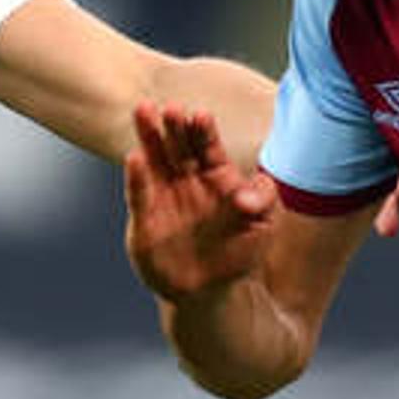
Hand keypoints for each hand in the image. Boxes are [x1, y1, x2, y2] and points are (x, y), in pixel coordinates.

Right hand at [123, 102, 275, 303]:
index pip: (208, 145)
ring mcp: (163, 196)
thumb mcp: (264, 225)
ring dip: (149, 136)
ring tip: (143, 111)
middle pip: (178, 145)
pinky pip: (139, 195)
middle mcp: (187, 179)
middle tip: (171, 108)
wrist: (210, 290)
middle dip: (174, 126)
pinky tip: (134, 158)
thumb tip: (250, 190)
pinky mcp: (144, 219)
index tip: (200, 117)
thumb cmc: (239, 252)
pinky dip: (136, 178)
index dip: (203, 130)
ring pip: (154, 160)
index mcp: (216, 174)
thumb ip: (264, 200)